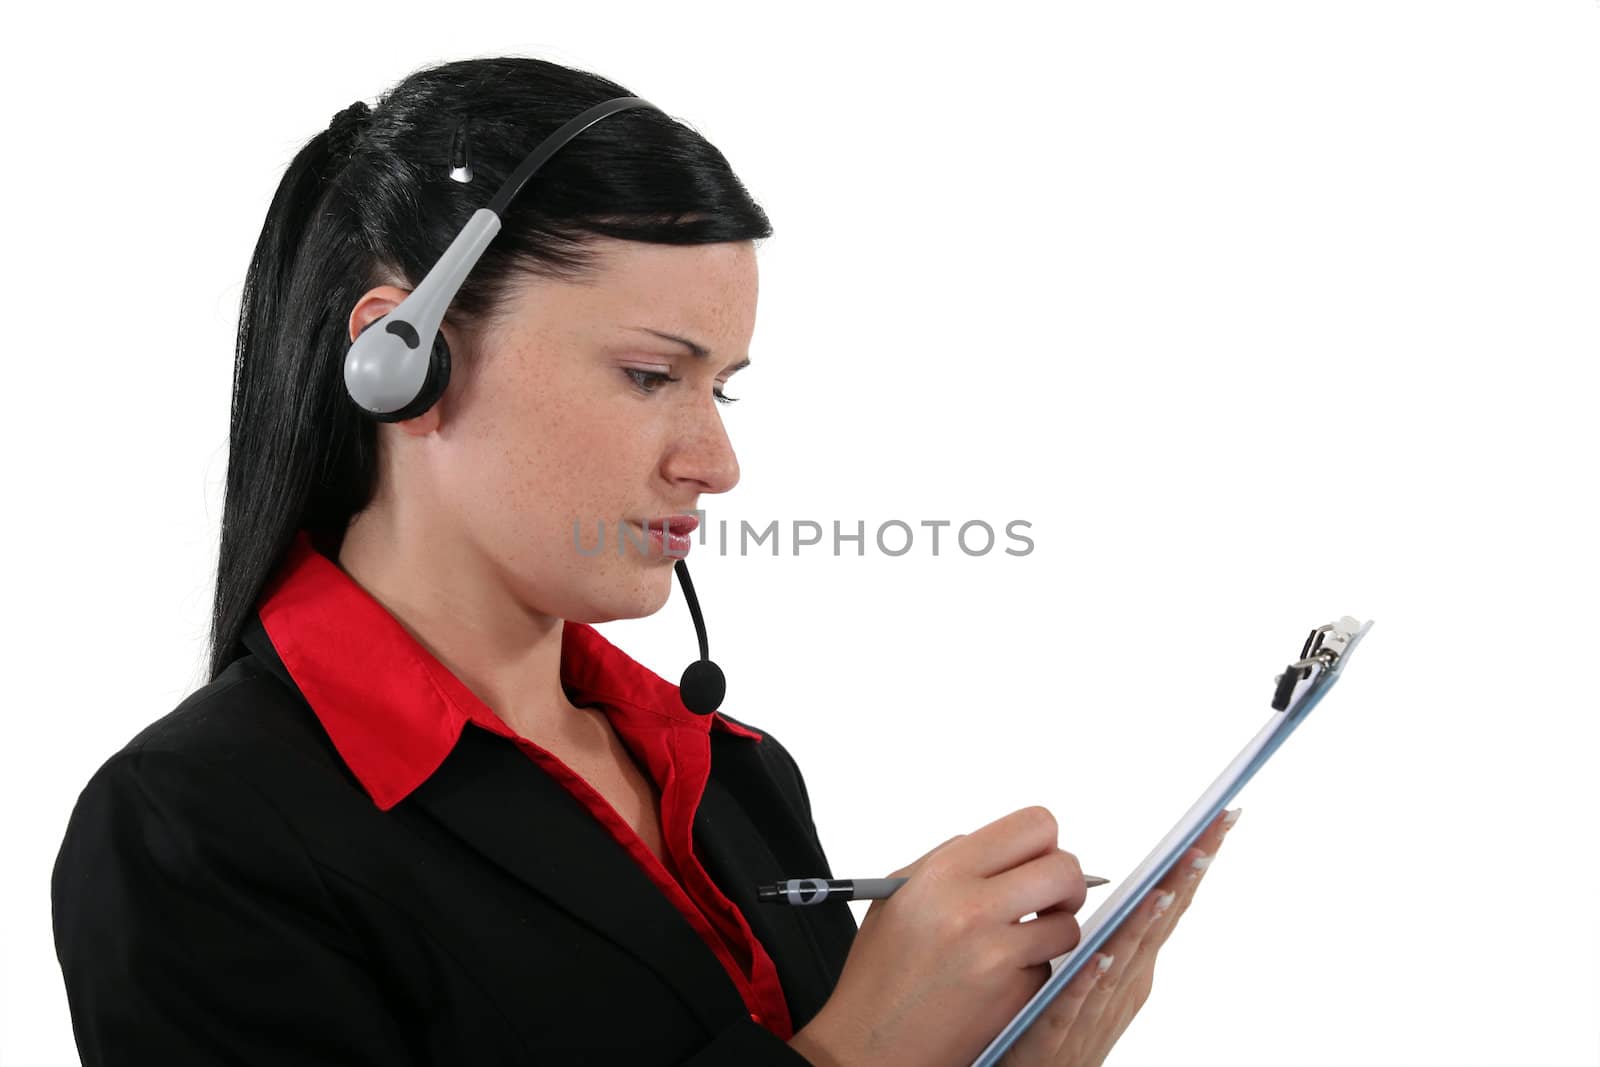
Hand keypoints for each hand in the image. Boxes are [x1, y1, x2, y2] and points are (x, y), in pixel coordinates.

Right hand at [790, 806, 1095, 1066]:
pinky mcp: (1013, 995)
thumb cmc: (880, 971)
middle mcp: (971, 906)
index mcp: (943, 872)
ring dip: (1053, 931)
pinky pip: (1049, 968)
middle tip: (1049, 899)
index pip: (1034, 827)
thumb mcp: (899, 895)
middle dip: (1066, 883)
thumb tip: (1008, 846)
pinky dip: (1032, 971)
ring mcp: (996, 954)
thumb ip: (951, 860)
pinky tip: (997, 979)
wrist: (870, 1043)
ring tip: (1019, 943)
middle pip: (1065, 869)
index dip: (1044, 843)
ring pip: (1068, 924)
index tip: (1037, 861)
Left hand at [995, 807, 1240, 1066]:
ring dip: (1145, 924)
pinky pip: (1074, 1003)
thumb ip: (1108, 924)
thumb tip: (1096, 866)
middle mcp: (1126, 981)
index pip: (1167, 898)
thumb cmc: (1058, 1017)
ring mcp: (1096, 1008)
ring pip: (1126, 959)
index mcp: (1132, 959)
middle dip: (1184, 879)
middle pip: (1159, 921)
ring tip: (1163, 888)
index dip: (1192, 860)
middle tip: (1207, 838)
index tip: (1221, 818)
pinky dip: (1091, 979)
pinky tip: (1101, 957)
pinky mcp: (1056, 1034)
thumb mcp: (1092, 967)